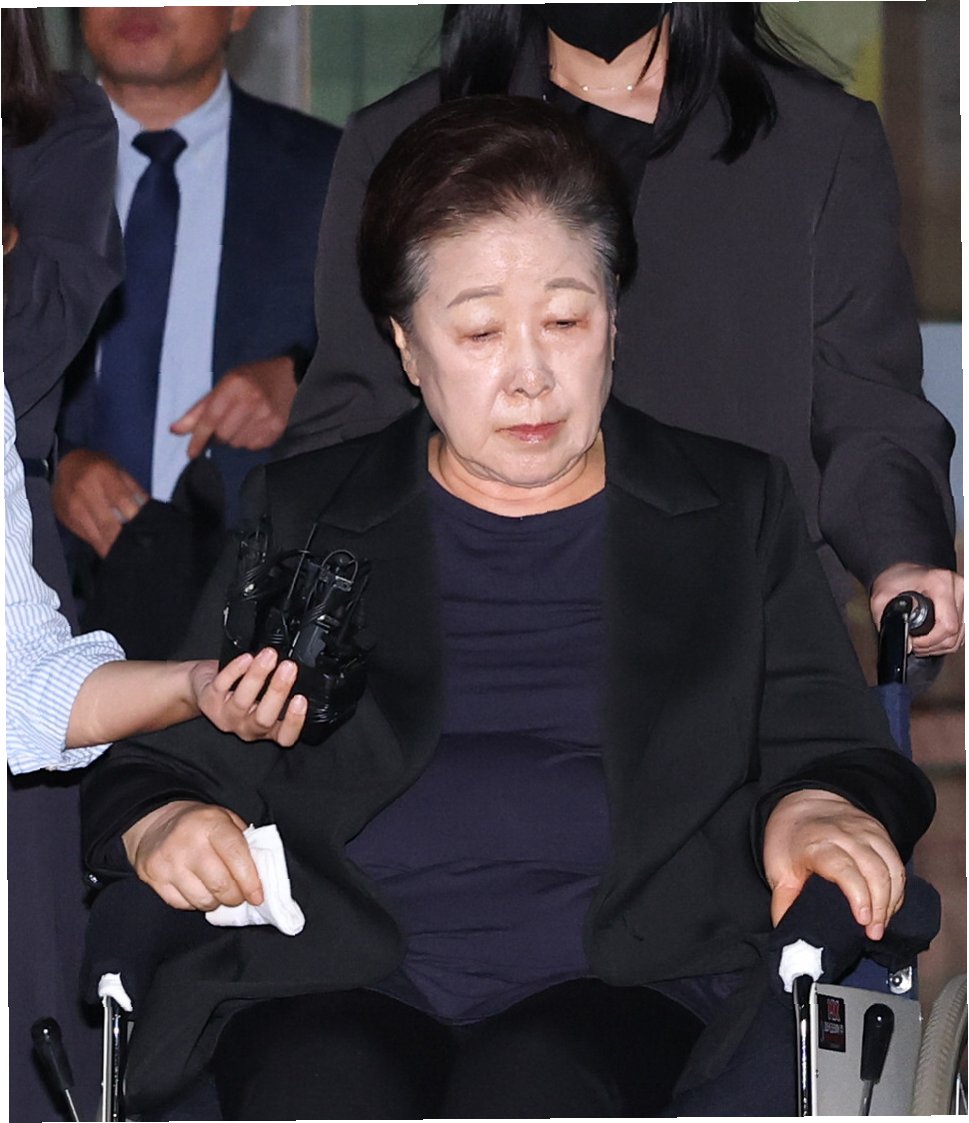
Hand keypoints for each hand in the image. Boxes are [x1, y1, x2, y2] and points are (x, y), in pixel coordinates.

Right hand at [51, 448, 147, 557]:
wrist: (66, 464)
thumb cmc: (98, 467)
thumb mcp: (120, 470)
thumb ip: (135, 491)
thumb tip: (149, 512)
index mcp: (102, 475)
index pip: (122, 502)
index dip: (135, 519)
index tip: (146, 531)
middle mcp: (85, 492)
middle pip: (109, 524)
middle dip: (125, 540)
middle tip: (139, 549)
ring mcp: (73, 507)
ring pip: (98, 536)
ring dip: (114, 548)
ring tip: (127, 553)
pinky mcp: (67, 519)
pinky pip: (88, 538)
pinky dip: (102, 546)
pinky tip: (112, 549)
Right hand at [123, 800, 262, 911]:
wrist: (157, 822)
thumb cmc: (200, 823)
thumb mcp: (226, 819)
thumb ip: (245, 842)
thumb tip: (261, 873)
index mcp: (211, 823)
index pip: (236, 856)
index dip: (250, 881)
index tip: (257, 896)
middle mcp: (188, 842)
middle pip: (220, 884)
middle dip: (235, 897)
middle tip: (239, 896)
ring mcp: (169, 862)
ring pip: (202, 899)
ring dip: (216, 902)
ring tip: (219, 892)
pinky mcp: (154, 878)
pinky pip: (183, 904)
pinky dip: (196, 903)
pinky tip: (199, 890)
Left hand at [169, 355, 297, 458]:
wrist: (288, 377)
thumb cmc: (250, 379)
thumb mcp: (222, 385)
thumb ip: (199, 410)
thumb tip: (175, 430)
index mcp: (234, 385)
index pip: (211, 418)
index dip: (198, 438)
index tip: (191, 453)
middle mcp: (252, 400)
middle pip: (224, 436)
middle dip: (220, 435)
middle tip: (226, 422)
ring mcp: (267, 415)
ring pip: (238, 444)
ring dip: (235, 437)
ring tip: (243, 422)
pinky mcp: (278, 427)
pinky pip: (254, 446)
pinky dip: (249, 440)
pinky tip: (255, 426)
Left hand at [191, 648, 307, 745]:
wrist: (202, 686)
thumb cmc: (239, 689)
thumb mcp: (264, 694)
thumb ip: (280, 690)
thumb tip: (299, 669)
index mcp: (267, 729)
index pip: (285, 737)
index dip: (295, 722)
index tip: (301, 699)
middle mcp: (247, 728)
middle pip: (264, 719)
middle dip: (278, 691)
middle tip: (289, 667)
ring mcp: (226, 718)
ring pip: (242, 701)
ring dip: (258, 675)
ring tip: (269, 655)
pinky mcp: (208, 702)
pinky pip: (222, 686)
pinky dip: (236, 670)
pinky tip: (247, 658)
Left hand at [763, 789, 904, 940]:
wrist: (804, 804)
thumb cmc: (790, 839)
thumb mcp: (778, 869)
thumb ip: (784, 904)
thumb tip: (791, 939)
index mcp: (817, 843)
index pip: (844, 869)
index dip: (858, 896)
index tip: (862, 920)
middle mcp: (845, 835)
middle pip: (874, 872)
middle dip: (880, 907)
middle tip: (873, 933)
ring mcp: (866, 832)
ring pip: (892, 869)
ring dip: (892, 901)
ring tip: (881, 924)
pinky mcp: (880, 833)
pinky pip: (897, 864)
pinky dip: (898, 889)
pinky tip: (889, 906)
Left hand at [870, 563, 964, 655]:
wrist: (901, 572)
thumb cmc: (893, 580)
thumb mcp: (880, 599)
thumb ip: (889, 620)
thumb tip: (907, 644)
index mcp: (940, 582)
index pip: (946, 624)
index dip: (929, 640)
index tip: (914, 642)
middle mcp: (957, 587)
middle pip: (955, 632)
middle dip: (933, 644)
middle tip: (915, 644)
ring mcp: (964, 595)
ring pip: (961, 635)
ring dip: (940, 644)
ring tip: (922, 642)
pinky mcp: (965, 603)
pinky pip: (962, 631)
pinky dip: (947, 639)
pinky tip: (932, 638)